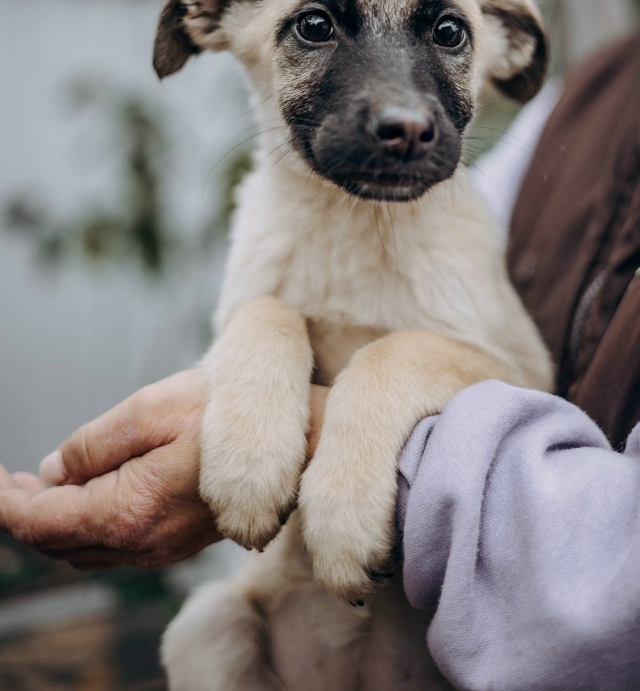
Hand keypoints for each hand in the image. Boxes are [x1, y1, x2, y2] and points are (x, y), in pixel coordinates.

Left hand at [0, 370, 221, 568]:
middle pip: (57, 542)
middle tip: (5, 478)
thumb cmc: (229, 417)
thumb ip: (91, 444)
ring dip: (52, 520)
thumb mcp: (149, 409)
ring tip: (33, 485)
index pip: (40, 521)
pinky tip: (84, 492)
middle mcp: (141, 544)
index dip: (4, 501)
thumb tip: (51, 472)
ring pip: (83, 548)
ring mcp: (161, 549)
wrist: (296, 442)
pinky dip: (84, 523)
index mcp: (128, 511)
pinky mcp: (177, 541)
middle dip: (23, 511)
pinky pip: (113, 544)